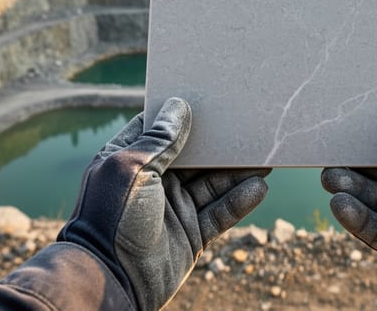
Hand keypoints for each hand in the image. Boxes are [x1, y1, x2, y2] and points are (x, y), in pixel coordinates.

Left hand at [58, 98, 270, 310]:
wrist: (111, 279)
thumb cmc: (112, 217)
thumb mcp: (132, 168)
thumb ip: (160, 140)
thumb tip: (179, 106)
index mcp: (131, 161)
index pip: (159, 130)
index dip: (182, 115)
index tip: (209, 97)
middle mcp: (153, 182)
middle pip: (194, 157)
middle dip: (219, 145)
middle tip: (248, 127)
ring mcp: (173, 208)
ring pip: (212, 184)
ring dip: (237, 172)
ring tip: (265, 158)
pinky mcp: (190, 233)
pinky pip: (220, 213)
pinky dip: (239, 201)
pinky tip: (259, 187)